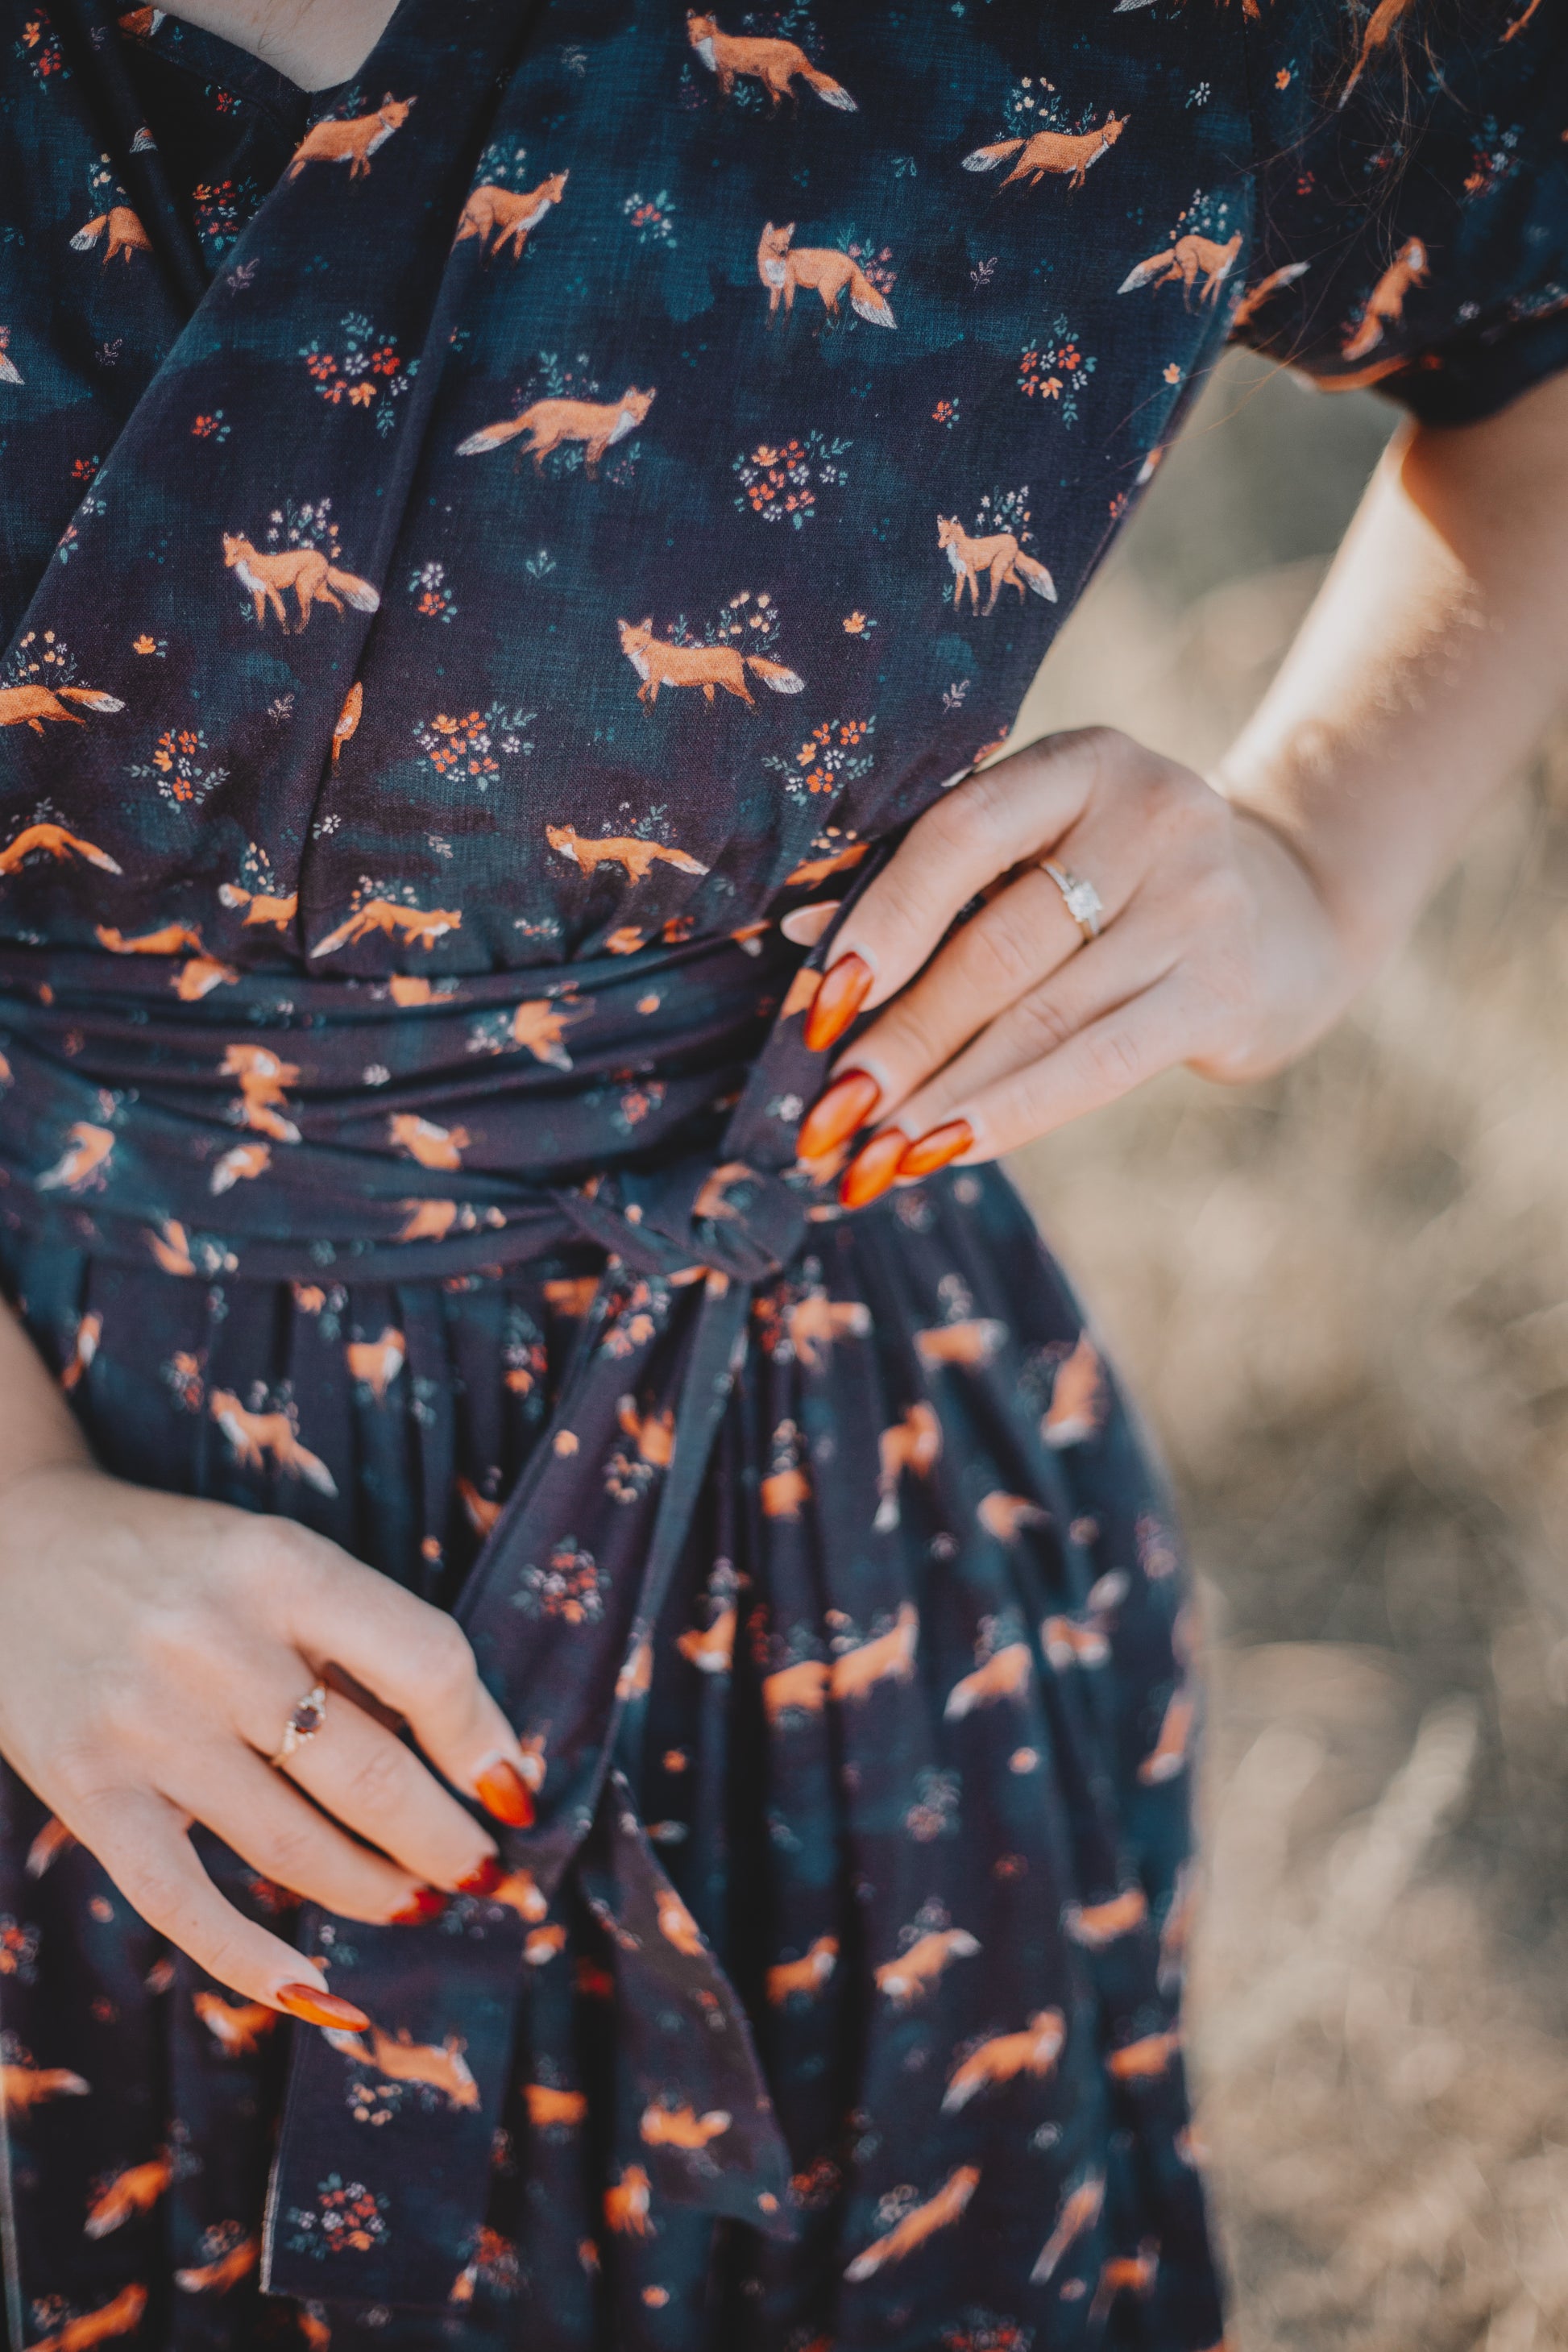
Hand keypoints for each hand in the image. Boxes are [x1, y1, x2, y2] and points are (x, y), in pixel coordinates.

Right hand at [0, 1462, 536, 2024]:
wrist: (11, 1545)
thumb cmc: (177, 1559)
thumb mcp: (273, 1555)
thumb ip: (355, 1633)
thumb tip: (471, 1751)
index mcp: (283, 1563)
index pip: (426, 1664)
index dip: (482, 1739)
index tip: (509, 1789)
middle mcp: (216, 1640)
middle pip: (369, 1772)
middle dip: (442, 1841)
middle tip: (479, 1872)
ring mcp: (146, 1720)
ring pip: (290, 1844)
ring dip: (372, 1890)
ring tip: (415, 1904)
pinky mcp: (85, 1786)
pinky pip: (180, 1900)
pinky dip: (252, 1961)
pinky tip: (315, 1994)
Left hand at [794, 727, 1359, 1199]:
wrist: (1286, 909)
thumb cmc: (1112, 880)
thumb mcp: (1036, 848)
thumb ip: (929, 880)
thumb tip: (797, 942)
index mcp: (1081, 763)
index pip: (960, 835)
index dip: (882, 921)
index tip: (819, 1003)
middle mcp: (1151, 816)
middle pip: (996, 946)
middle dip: (900, 1040)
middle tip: (826, 1114)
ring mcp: (1199, 902)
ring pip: (1040, 1019)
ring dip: (941, 1097)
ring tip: (868, 1156)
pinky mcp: (1224, 988)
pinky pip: (1098, 1064)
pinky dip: (1011, 1112)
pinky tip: (945, 1150)